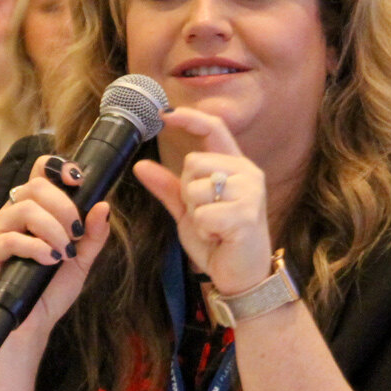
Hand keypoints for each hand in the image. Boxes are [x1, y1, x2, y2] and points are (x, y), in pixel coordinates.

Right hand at [0, 155, 111, 340]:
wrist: (32, 324)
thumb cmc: (52, 288)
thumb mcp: (82, 259)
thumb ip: (94, 235)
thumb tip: (104, 206)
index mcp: (35, 208)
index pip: (40, 171)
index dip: (59, 167)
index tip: (78, 181)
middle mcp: (13, 213)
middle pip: (36, 186)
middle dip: (64, 206)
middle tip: (77, 233)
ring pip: (25, 208)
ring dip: (53, 229)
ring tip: (63, 252)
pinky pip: (11, 238)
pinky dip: (36, 248)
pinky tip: (49, 261)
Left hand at [132, 107, 272, 296]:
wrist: (243, 276)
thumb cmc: (219, 240)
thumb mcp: (188, 211)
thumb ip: (168, 187)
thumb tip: (140, 165)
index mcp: (236, 166)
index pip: (214, 129)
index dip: (189, 118)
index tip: (164, 113)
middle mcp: (248, 173)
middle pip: (194, 161)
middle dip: (187, 190)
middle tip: (204, 214)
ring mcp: (250, 193)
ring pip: (196, 187)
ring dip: (195, 213)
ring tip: (214, 227)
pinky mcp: (247, 215)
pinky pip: (203, 213)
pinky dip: (204, 229)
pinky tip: (220, 237)